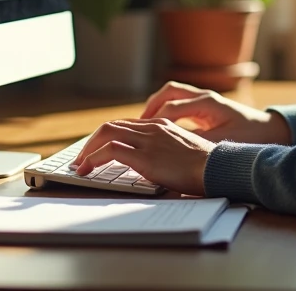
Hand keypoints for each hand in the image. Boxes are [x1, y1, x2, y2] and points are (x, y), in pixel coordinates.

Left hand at [71, 119, 214, 195]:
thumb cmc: (205, 166)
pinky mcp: (143, 155)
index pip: (125, 124)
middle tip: (82, 157)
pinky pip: (109, 151)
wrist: (216, 167)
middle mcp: (151, 127)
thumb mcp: (183, 151)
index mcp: (161, 125)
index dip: (107, 136)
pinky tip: (86, 171)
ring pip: (106, 134)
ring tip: (79, 165)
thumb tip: (153, 164)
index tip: (97, 149)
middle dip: (91, 141)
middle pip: (111, 126)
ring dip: (87, 150)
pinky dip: (92, 159)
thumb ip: (166, 150)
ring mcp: (147, 140)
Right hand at [139, 81, 292, 144]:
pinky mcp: (207, 109)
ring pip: (174, 95)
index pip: (172, 107)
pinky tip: (162, 128)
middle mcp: (205, 97)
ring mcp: (206, 101)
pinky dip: (167, 112)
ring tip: (144, 124)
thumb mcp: (225, 141)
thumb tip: (175, 145)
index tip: (141, 133)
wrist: (273, 130)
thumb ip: (200, 142)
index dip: (154, 120)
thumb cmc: (252, 136)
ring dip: (158, 106)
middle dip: (151, 106)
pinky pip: (180, 104)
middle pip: (169, 92)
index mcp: (208, 103)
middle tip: (137, 124)